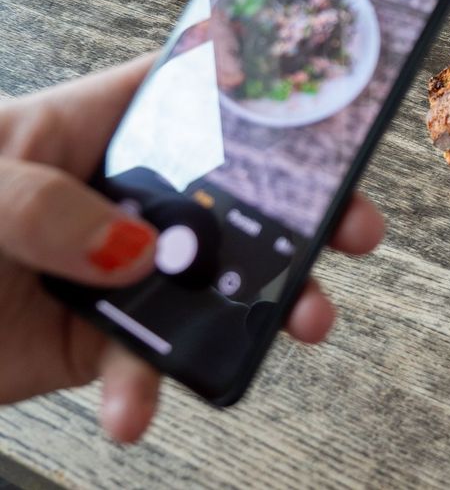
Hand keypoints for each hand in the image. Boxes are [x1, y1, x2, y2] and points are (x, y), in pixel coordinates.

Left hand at [0, 57, 384, 442]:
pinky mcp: (92, 340)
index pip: (196, 93)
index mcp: (94, 125)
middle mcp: (117, 194)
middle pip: (230, 195)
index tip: (332, 117)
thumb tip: (132, 251)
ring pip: (207, 286)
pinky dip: (149, 390)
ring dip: (258, 312)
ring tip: (296, 327)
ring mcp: (111, 269)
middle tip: (352, 233)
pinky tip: (136, 408)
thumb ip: (44, 205)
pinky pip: (143, 363)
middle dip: (301, 215)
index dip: (267, 99)